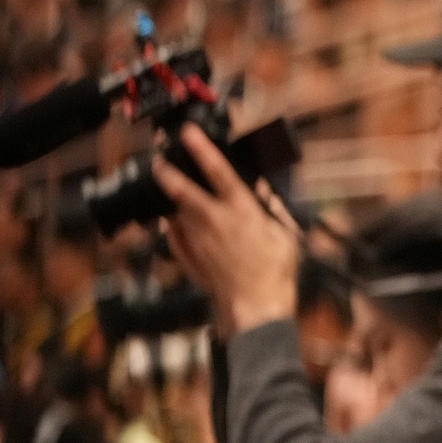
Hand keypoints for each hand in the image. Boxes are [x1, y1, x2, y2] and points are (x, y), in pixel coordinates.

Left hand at [154, 125, 299, 334]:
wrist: (255, 309)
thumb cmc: (274, 276)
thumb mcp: (284, 236)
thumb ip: (272, 211)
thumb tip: (264, 193)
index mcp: (241, 211)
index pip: (216, 170)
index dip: (200, 148)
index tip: (187, 133)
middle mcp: (214, 221)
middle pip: (179, 188)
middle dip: (164, 170)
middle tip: (157, 158)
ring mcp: (197, 240)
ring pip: (173, 210)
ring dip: (170, 198)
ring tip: (168, 188)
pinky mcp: (189, 258)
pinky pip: (174, 236)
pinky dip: (173, 226)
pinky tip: (174, 222)